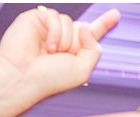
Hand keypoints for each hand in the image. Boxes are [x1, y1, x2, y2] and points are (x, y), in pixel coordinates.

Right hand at [0, 7, 120, 116]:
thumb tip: (85, 26)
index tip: (115, 15)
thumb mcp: (82, 70)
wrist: (24, 78)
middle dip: (76, 42)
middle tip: (61, 57)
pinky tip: (46, 46)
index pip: (92, 35)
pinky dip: (54, 33)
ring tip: (50, 54)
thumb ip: (93, 49)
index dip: (104, 24)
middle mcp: (63, 39)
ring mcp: (49, 29)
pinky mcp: (36, 19)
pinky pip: (54, 16)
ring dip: (64, 41)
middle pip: (82, 27)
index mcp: (75, 52)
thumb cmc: (49, 79)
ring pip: (69, 22)